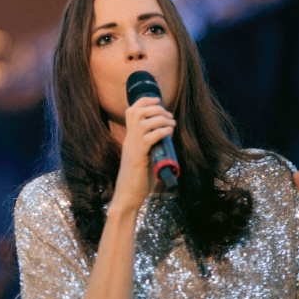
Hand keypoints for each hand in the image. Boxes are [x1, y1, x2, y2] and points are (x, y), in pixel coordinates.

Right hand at [111, 96, 175, 212]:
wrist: (127, 198)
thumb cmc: (138, 180)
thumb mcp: (145, 158)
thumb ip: (153, 146)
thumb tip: (167, 138)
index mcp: (129, 138)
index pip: (131, 110)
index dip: (145, 100)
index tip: (159, 100)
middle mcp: (129, 140)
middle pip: (137, 111)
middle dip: (156, 107)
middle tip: (169, 115)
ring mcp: (132, 149)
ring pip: (143, 122)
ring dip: (161, 119)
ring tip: (171, 124)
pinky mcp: (138, 159)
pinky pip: (148, 139)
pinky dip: (161, 132)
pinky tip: (169, 133)